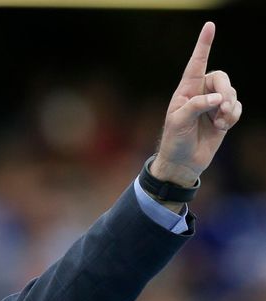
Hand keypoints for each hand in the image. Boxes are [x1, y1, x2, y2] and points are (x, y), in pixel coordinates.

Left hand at [151, 21, 241, 186]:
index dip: (204, 45)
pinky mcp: (223, 115)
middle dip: (225, 91)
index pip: (196, 63)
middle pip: (221, 78)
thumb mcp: (178, 122)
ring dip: (229, 108)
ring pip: (232, 94)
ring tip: (219, 122)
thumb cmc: (174, 140)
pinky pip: (237, 107)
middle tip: (221, 107)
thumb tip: (217, 98)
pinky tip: (221, 127)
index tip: (210, 25)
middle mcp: (200, 93)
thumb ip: (196, 106)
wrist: (183, 162)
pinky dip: (232, 117)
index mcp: (185, 90)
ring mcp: (213, 104)